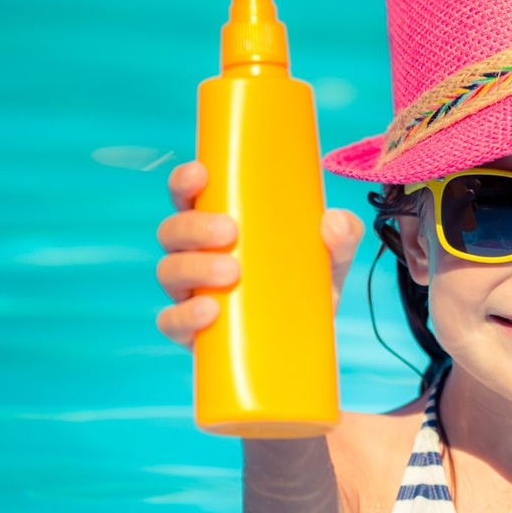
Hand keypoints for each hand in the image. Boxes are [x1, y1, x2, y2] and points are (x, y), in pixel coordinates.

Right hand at [154, 160, 364, 348]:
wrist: (309, 340)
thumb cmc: (308, 283)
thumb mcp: (333, 256)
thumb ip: (342, 235)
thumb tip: (334, 221)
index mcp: (219, 224)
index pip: (189, 195)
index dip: (185, 181)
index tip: (201, 172)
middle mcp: (196, 254)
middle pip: (172, 231)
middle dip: (194, 226)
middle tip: (230, 231)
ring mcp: (190, 292)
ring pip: (168, 271)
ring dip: (194, 267)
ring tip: (231, 272)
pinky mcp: (192, 330)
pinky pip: (170, 321)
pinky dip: (184, 315)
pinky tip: (210, 311)